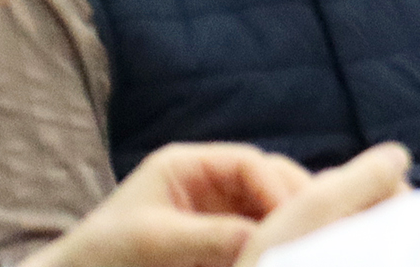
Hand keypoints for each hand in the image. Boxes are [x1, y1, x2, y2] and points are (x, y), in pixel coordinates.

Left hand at [21, 141, 408, 266]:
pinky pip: (259, 237)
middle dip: (297, 204)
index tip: (301, 218)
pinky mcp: (218, 242)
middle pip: (271, 182)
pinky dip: (275, 244)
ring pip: (272, 210)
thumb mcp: (152, 241)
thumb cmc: (97, 256)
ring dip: (290, 226)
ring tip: (312, 245)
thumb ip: (209, 235)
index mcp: (189, 165)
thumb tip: (264, 239)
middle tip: (322, 231)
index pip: (252, 164)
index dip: (281, 188)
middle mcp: (209, 182)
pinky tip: (288, 254)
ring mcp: (216, 212)